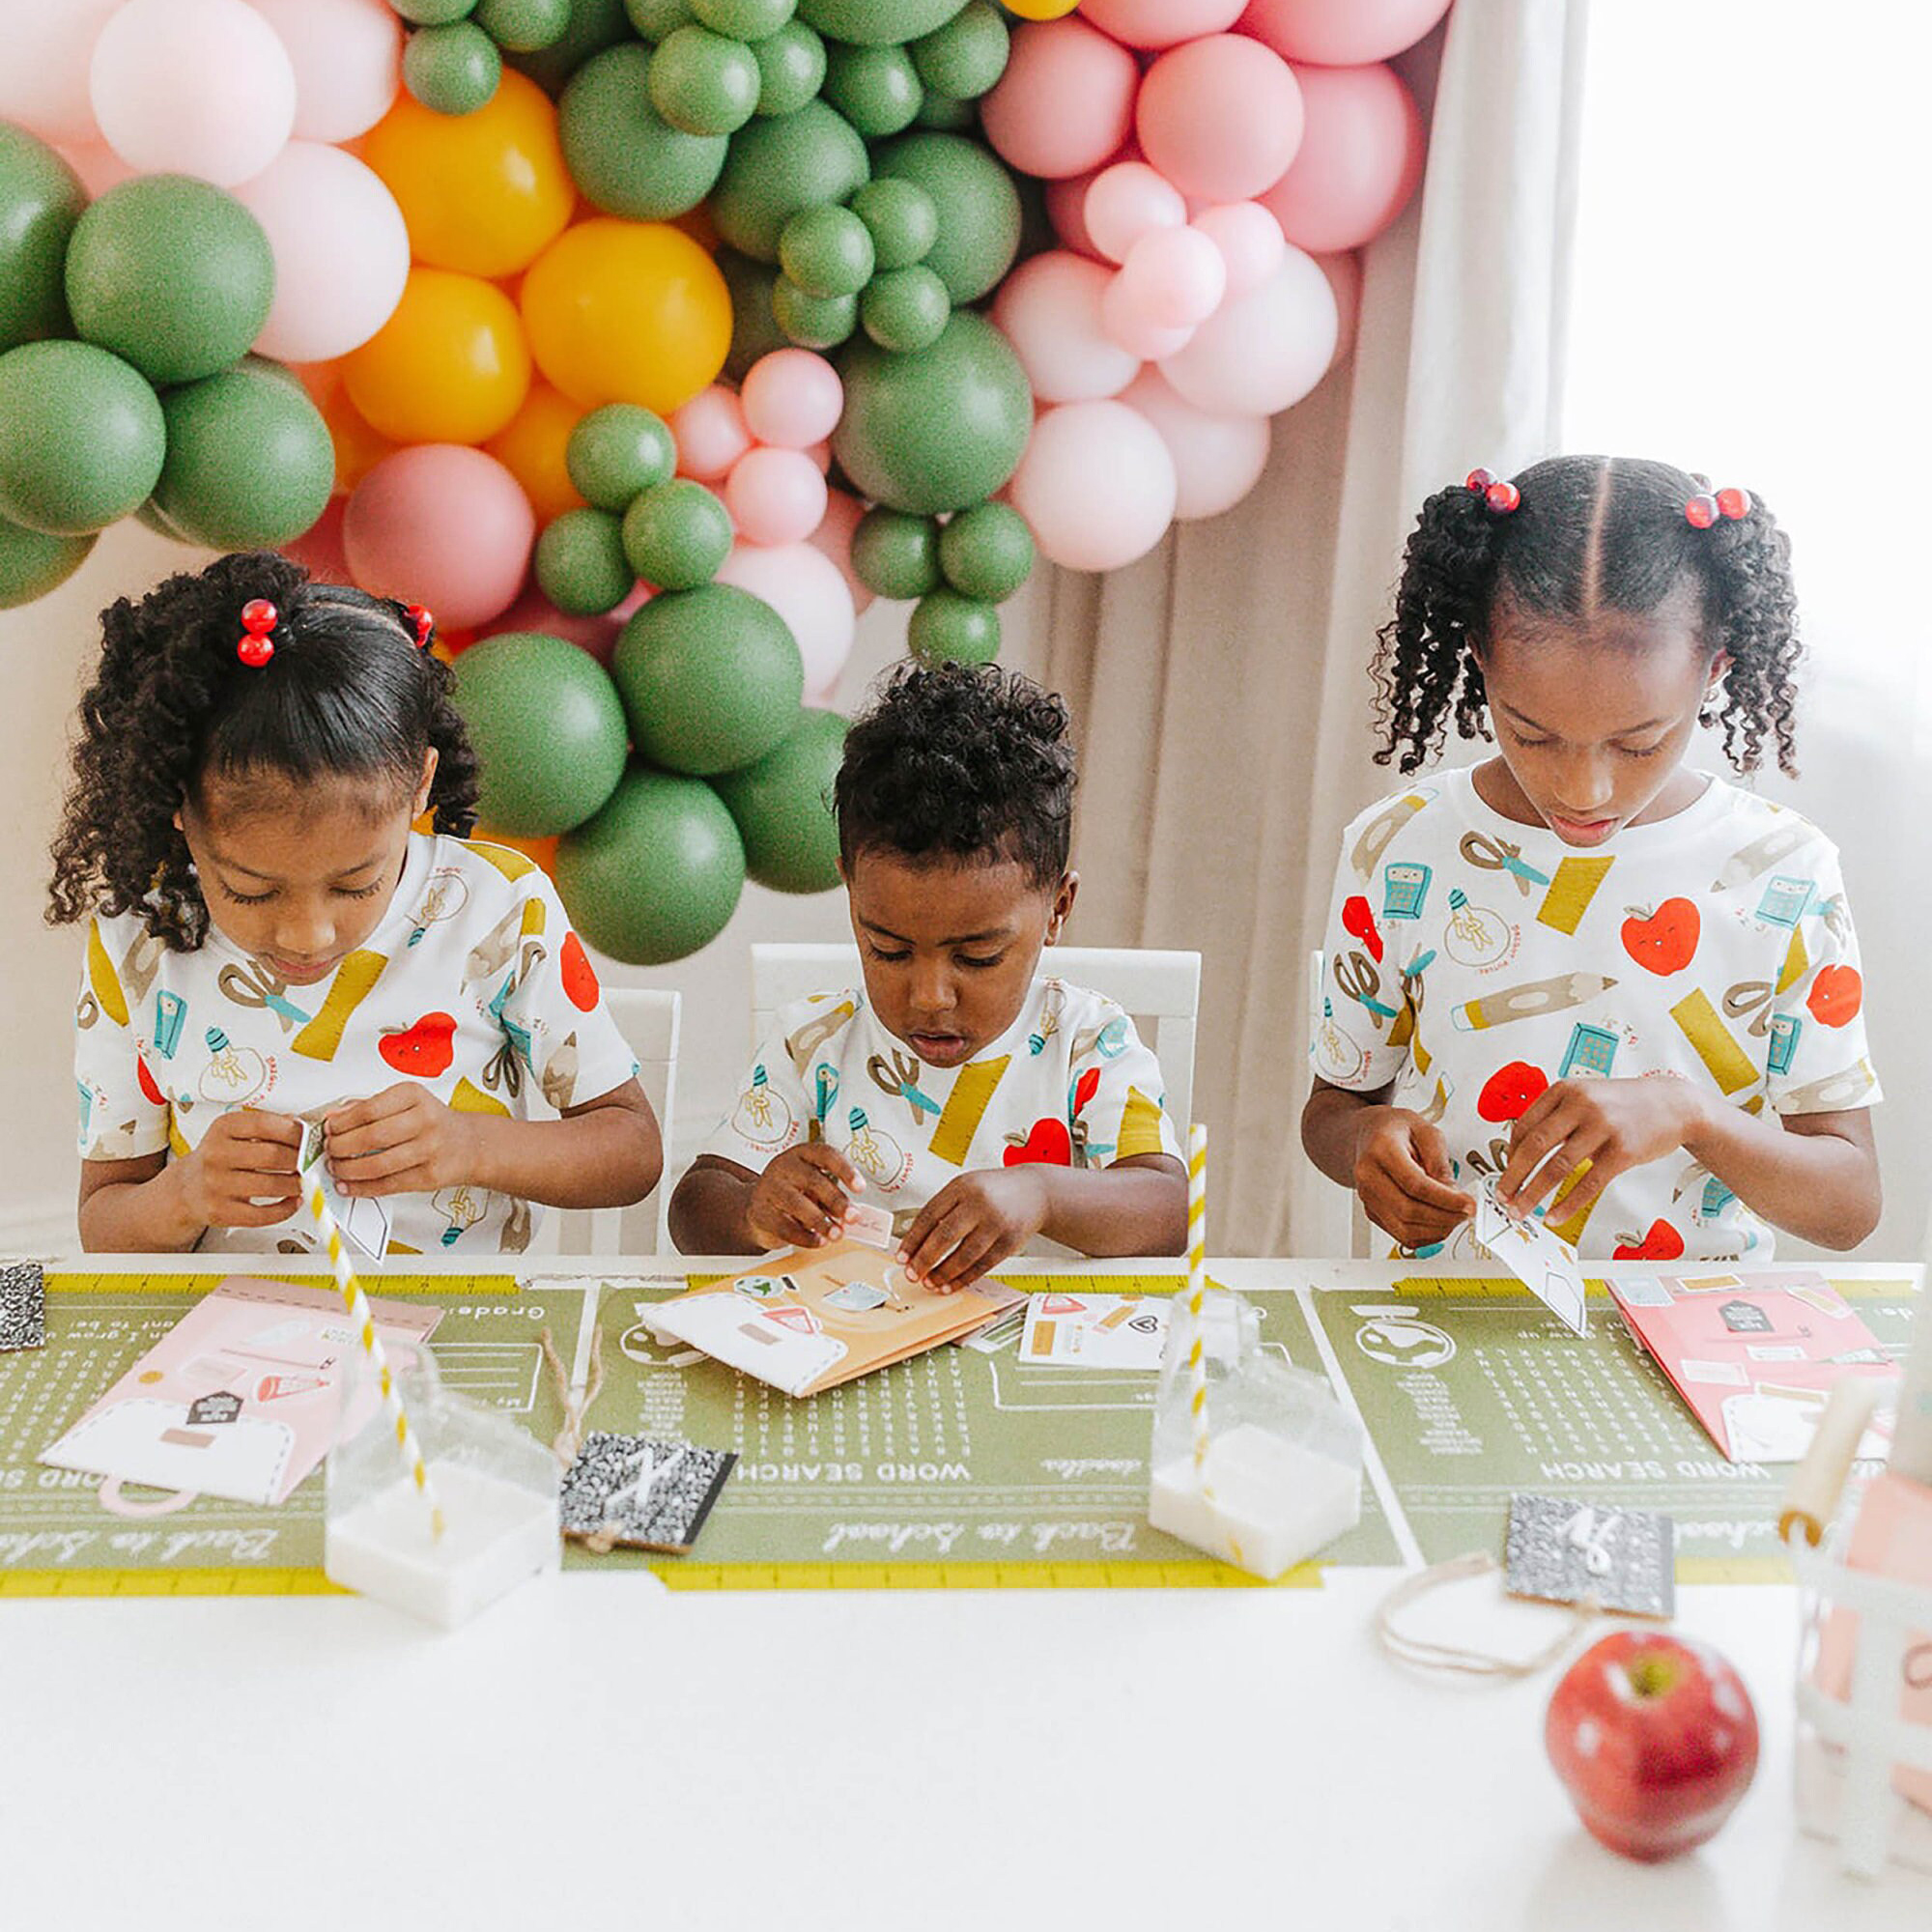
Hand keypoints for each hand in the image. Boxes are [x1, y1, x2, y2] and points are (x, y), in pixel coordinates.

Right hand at [173, 1108, 303, 1228]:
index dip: (294, 1132)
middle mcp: (215, 1154)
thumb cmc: (219, 1158)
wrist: (185, 1188)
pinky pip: (262, 1214)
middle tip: (312, 1163)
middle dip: (300, 1160)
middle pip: (272, 1156)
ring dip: (296, 1185)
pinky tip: (292, 1201)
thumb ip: (268, 1126)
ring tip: (304, 1181)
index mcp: (222, 1128)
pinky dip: (285, 1209)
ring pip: (271, 1186)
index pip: (265, 1124)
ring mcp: (215, 1185)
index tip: (310, 1138)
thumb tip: (301, 1126)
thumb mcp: (236, 1132)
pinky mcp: (219, 1212)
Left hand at [325, 1084, 476, 1196]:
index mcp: (414, 1096)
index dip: (341, 1123)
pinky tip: (350, 1186)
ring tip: (336, 1168)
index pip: (368, 1109)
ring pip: (377, 1164)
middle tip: (329, 1150)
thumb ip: (368, 1106)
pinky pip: (388, 1185)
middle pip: (371, 1137)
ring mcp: (429, 1149)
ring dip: (348, 1170)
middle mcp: (425, 1120)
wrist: (469, 1144)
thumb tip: (333, 1117)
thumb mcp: (405, 1102)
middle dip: (340, 1147)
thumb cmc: (433, 1121)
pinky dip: (363, 1188)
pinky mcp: (429, 1176)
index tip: (328, 1129)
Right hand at [747, 1143, 862, 1251]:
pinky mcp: (761, 1213)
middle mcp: (785, 1167)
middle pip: (814, 1181)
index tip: (860, 1188)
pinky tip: (819, 1241)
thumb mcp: (812, 1186)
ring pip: (798, 1205)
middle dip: (837, 1201)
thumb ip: (831, 1196)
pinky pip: (786, 1227)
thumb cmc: (792, 1192)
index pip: (826, 1155)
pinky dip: (806, 1237)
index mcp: (802, 1154)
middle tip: (853, 1217)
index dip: (845, 1170)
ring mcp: (770, 1188)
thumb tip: (851, 1214)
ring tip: (837, 1234)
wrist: (757, 1205)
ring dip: (822, 1222)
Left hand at [899, 1168, 1049, 1291]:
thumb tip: (917, 1242)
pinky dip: (964, 1278)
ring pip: (964, 1255)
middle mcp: (980, 1203)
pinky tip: (951, 1285)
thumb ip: (945, 1208)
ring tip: (929, 1283)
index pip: (930, 1214)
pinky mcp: (1010, 1242)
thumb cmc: (995, 1191)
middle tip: (912, 1274)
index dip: (913, 1239)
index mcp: (963, 1187)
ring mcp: (997, 1223)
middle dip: (924, 1259)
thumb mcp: (968, 1187)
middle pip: (945, 1235)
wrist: (1036, 1192)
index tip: (901, 1256)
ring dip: (943, 1273)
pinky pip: (983, 1265)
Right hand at [1353, 1108, 1474, 1248]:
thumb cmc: (1394, 1130)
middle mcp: (1369, 1176)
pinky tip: (1440, 1224)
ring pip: (1404, 1229)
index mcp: (1381, 1150)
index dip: (1445, 1199)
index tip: (1468, 1203)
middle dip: (1444, 1217)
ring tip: (1455, 1217)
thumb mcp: (1426, 1130)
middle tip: (1466, 1212)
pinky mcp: (1373, 1212)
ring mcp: (1368, 1197)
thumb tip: (1452, 1192)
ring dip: (1437, 1230)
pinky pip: (1401, 1235)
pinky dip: (1426, 1236)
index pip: (1414, 1184)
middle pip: (1408, 1211)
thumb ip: (1440, 1160)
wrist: (1367, 1135)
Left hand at [1498, 1077, 1710, 1221]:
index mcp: (1565, 1090)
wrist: (1673, 1104)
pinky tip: (1554, 1216)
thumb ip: (1557, 1117)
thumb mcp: (1585, 1096)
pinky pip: (1588, 1183)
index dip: (1509, 1154)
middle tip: (1502, 1197)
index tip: (1503, 1174)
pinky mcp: (1622, 1151)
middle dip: (1513, 1177)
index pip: (1524, 1125)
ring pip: (1557, 1167)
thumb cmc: (1624, 1105)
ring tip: (1520, 1210)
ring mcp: (1602, 1127)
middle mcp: (1581, 1105)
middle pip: (1535, 1146)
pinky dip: (1567, 1204)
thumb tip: (1522, 1154)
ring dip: (1533, 1194)